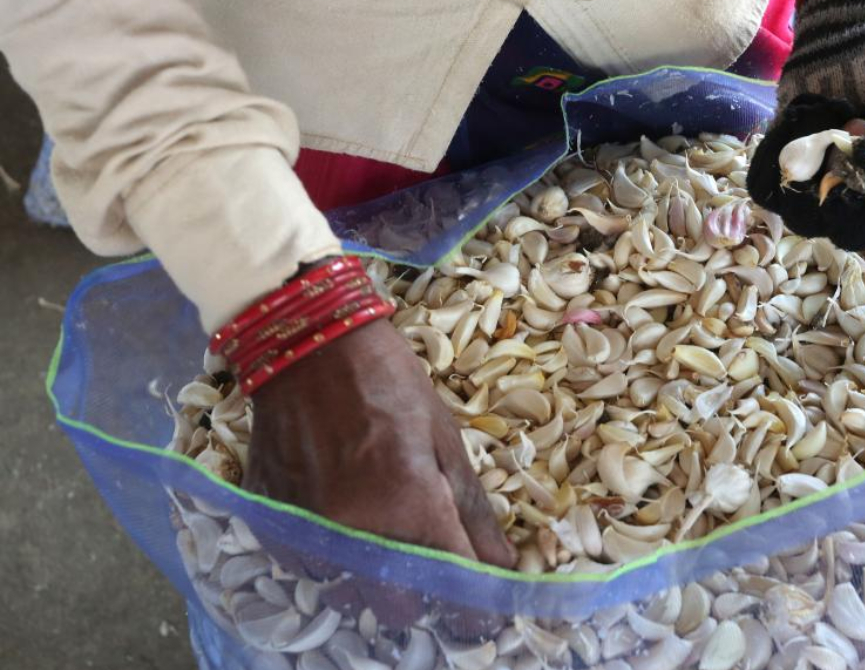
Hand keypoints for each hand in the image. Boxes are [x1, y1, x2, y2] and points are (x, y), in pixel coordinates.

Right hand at [244, 320, 515, 627]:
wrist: (308, 342)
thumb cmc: (390, 383)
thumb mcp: (446, 441)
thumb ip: (473, 514)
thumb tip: (503, 568)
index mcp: (407, 505)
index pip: (453, 590)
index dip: (474, 607)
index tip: (483, 605)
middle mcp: (353, 531)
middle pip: (398, 610)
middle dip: (423, 598)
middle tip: (434, 567)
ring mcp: (304, 530)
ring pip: (349, 594)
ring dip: (374, 581)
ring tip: (384, 535)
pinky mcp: (271, 523)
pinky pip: (309, 567)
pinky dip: (333, 557)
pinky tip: (344, 519)